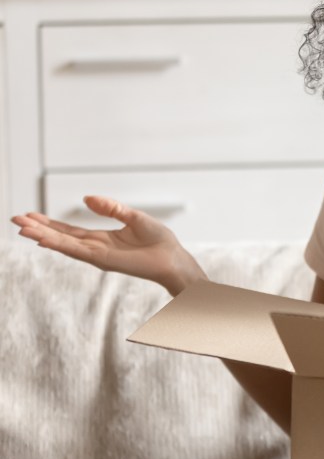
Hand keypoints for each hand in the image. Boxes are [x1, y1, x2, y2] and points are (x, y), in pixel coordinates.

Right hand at [10, 195, 205, 295]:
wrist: (173, 258)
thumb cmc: (159, 240)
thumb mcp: (132, 216)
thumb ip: (110, 208)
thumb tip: (85, 198)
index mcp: (102, 238)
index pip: (69, 231)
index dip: (49, 224)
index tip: (29, 216)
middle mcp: (95, 248)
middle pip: (61, 237)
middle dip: (38, 229)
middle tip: (14, 220)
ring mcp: (97, 255)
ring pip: (64, 244)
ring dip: (42, 236)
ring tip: (21, 228)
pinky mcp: (103, 260)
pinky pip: (77, 250)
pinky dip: (60, 245)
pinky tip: (43, 240)